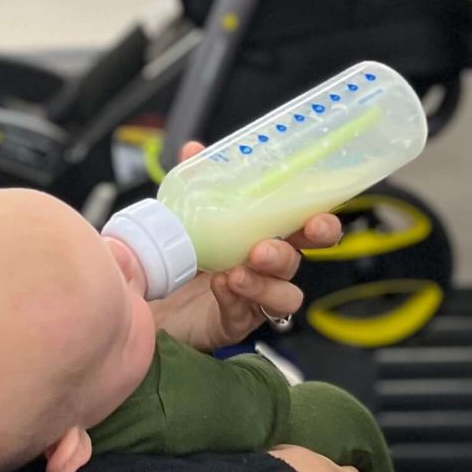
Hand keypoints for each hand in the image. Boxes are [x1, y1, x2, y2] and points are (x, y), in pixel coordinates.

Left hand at [150, 142, 341, 353]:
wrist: (151, 298)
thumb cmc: (181, 256)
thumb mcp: (187, 216)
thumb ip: (196, 184)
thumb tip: (194, 150)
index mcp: (265, 235)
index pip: (304, 226)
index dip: (321, 222)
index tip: (317, 217)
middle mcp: (267, 267)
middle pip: (301, 257)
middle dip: (299, 251)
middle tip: (274, 241)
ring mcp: (256, 297)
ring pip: (285, 293)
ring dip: (266, 279)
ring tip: (240, 268)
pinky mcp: (238, 321)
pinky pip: (248, 313)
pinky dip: (237, 297)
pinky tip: (221, 284)